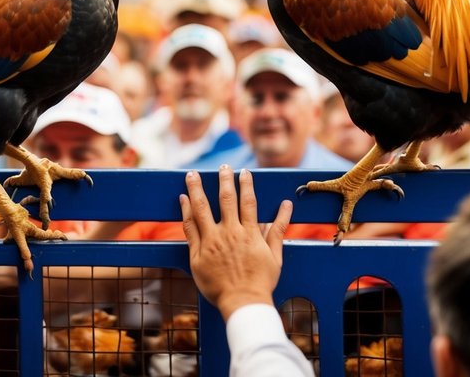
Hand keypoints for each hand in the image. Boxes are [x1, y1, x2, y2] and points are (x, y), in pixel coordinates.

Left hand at [180, 166, 291, 319]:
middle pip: (225, 199)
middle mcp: (230, 233)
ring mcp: (212, 242)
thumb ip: (279, 228)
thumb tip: (287, 206)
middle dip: (224, 179)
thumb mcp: (275, 255)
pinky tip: (183, 198)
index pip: (248, 201)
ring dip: (197, 189)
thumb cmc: (261, 282)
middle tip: (222, 166)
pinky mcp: (198, 253)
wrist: (243, 303)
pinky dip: (186, 211)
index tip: (243, 171)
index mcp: (250, 233)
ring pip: (202, 208)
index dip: (246, 184)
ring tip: (192, 174)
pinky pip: (190, 227)